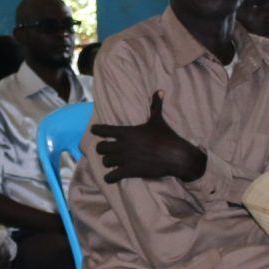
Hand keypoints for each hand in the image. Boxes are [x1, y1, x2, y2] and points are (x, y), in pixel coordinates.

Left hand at [92, 92, 206, 184]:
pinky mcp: (129, 172)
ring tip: (111, 162)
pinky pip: (112, 177)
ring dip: (107, 162)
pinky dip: (110, 178)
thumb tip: (160, 91)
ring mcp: (124, 160)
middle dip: (102, 148)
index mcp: (126, 132)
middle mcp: (122, 146)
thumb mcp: (158, 120)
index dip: (96, 130)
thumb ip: (156, 105)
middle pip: (100, 148)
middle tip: (105, 149)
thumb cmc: (166, 137)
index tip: (93, 130)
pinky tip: (111, 178)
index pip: (104, 130)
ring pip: (105, 162)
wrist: (175, 155)